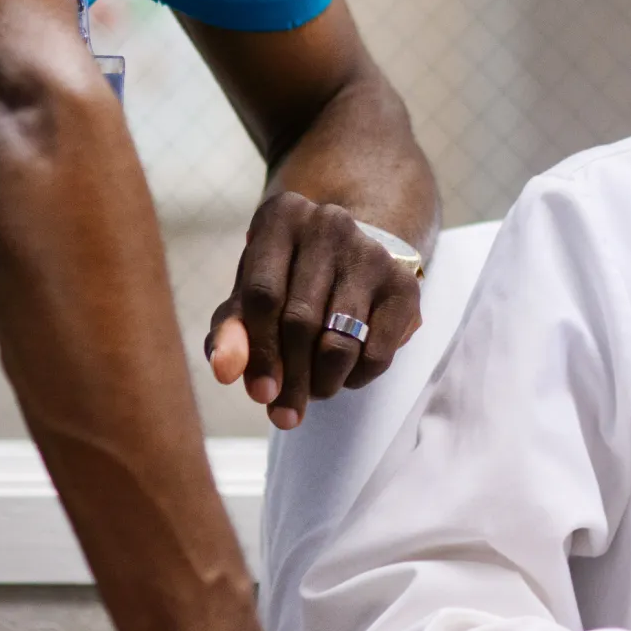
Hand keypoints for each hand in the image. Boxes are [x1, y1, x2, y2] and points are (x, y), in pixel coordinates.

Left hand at [205, 190, 422, 427]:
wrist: (349, 259)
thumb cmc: (286, 283)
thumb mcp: (249, 299)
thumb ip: (230, 332)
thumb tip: (225, 371)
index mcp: (281, 218)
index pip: (263, 294)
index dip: (259, 351)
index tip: (260, 395)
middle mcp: (328, 223)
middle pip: (301, 320)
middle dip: (292, 378)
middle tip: (285, 412)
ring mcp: (371, 251)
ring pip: (341, 342)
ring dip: (323, 383)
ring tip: (313, 391)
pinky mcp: (404, 282)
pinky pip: (378, 352)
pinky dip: (357, 378)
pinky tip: (345, 374)